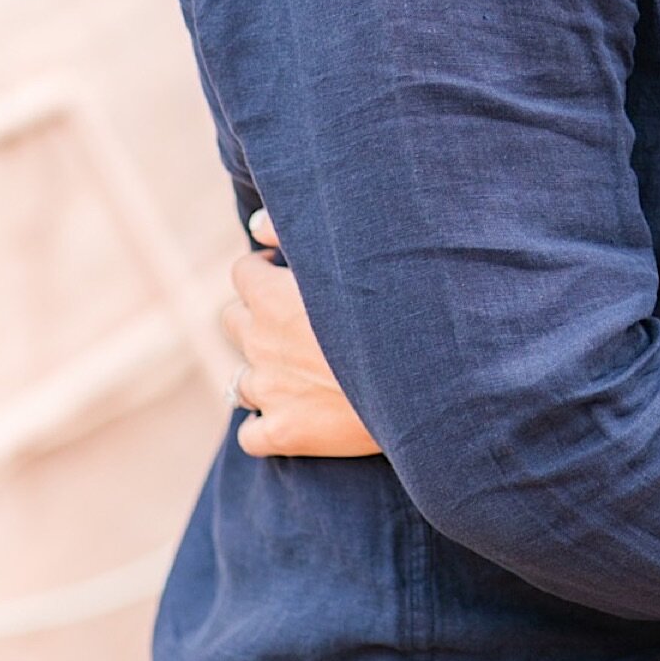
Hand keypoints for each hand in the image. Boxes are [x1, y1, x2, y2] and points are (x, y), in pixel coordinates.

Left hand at [221, 219, 381, 458]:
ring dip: (264, 375)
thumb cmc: (398, 307)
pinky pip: (250, 436)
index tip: (289, 275)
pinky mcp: (283, 434)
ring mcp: (269, 391)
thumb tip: (254, 224)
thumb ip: (292, 230)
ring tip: (304, 375)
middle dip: (257, 319)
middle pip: (233, 323)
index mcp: (273, 296)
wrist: (426, 377)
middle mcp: (261, 342)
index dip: (265, 271)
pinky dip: (267, 428)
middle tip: (300, 325)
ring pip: (239, 383)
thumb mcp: (350, 255)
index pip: (242, 274)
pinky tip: (295, 420)